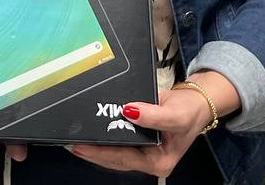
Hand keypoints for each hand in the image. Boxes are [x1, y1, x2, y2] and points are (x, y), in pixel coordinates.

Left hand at [64, 86, 217, 177]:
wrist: (194, 102)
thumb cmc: (189, 112)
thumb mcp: (175, 115)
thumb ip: (153, 116)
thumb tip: (129, 111)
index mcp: (158, 162)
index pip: (123, 159)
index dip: (100, 153)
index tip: (81, 146)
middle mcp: (148, 159)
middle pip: (115, 158)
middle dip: (93, 152)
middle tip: (70, 143)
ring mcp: (143, 149)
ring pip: (115, 151)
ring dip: (96, 145)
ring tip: (74, 139)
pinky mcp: (138, 137)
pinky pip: (118, 139)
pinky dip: (104, 135)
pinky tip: (92, 129)